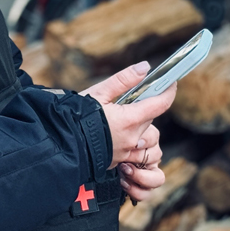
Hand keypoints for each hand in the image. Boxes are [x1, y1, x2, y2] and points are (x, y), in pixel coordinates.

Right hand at [84, 63, 175, 201]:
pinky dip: (134, 146)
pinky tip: (119, 139)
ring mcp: (126, 153)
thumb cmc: (75, 117)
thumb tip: (144, 67)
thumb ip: (123, 80)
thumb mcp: (98, 93)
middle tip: (131, 103)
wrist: (59, 144)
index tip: (170, 83)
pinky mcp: (118, 163)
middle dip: (146, 111)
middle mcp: (132, 138)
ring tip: (125, 124)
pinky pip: (137, 155)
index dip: (168, 92)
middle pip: (151, 121)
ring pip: (148, 141)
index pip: (160, 104)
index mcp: (129, 119)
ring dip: (142, 131)